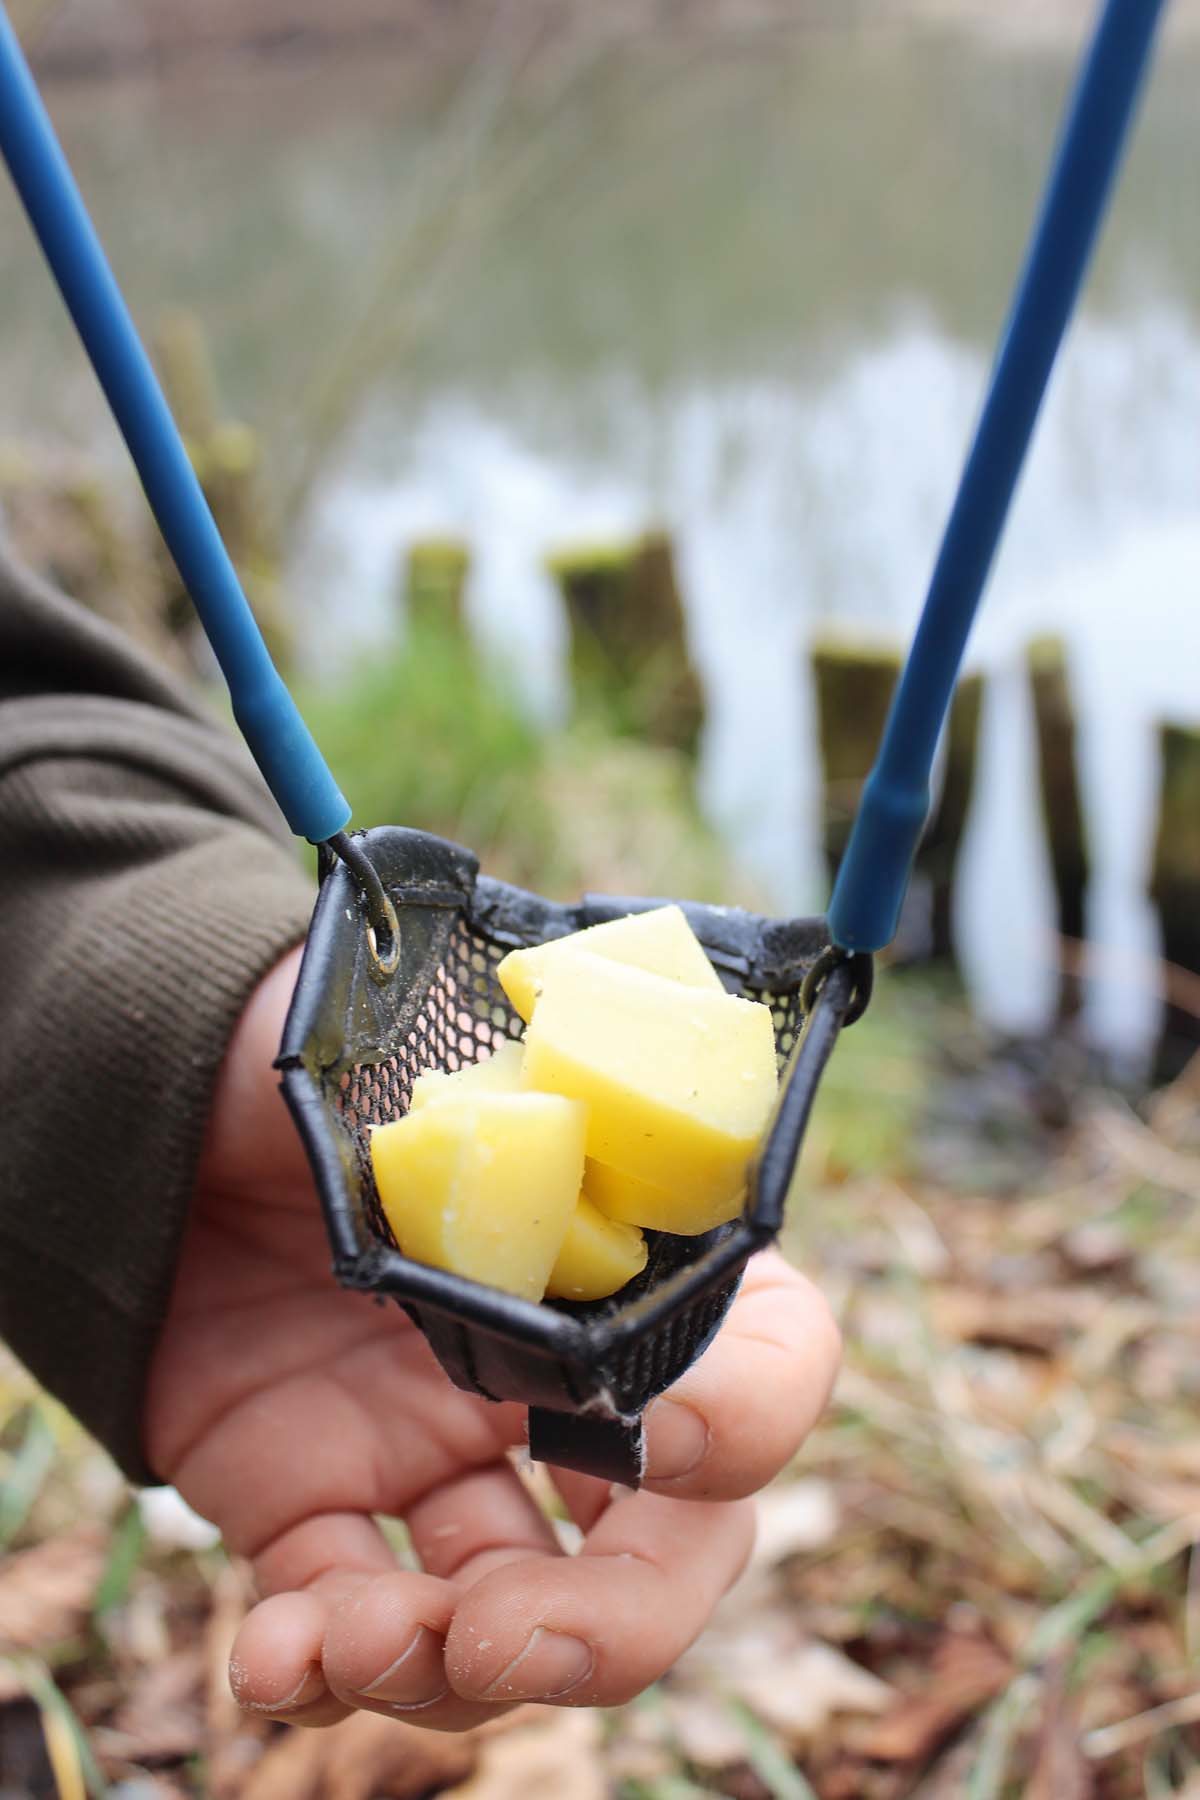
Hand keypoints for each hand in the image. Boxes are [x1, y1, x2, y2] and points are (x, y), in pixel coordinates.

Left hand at [146, 947, 840, 1728]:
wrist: (152, 1083)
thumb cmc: (312, 1050)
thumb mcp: (434, 1058)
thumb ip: (532, 1123)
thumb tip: (607, 1215)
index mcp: (627, 1259)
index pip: (770, 1368)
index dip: (743, 1424)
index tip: (645, 1431)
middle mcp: (562, 1376)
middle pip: (667, 1549)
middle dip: (612, 1627)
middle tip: (509, 1643)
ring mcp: (441, 1447)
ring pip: (511, 1614)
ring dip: (450, 1667)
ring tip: (352, 1639)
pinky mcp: (318, 1496)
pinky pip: (341, 1609)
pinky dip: (319, 1664)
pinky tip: (273, 1660)